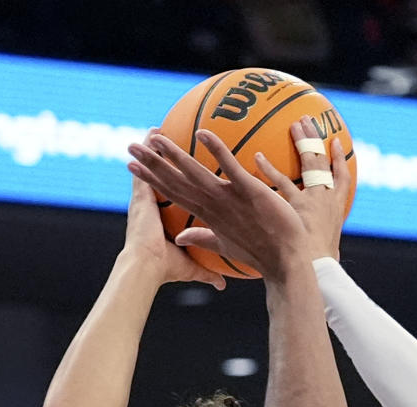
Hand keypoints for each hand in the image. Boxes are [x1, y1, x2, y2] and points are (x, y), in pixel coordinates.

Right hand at [127, 128, 309, 281]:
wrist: (284, 263)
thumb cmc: (260, 255)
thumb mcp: (226, 246)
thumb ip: (203, 238)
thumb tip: (182, 237)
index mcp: (207, 216)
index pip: (173, 194)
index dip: (153, 180)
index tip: (134, 167)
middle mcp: (212, 206)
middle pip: (176, 182)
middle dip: (152, 165)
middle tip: (131, 146)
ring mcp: (228, 199)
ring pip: (194, 173)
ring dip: (174, 155)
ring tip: (155, 138)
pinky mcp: (247, 192)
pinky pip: (229, 167)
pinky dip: (217, 150)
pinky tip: (202, 133)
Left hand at [257, 117, 351, 262]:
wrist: (316, 270)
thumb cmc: (320, 267)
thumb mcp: (326, 253)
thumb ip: (320, 242)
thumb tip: (318, 250)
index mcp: (337, 209)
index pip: (342, 179)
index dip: (339, 159)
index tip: (336, 143)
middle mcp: (328, 199)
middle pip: (323, 163)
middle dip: (316, 140)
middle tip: (307, 121)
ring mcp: (314, 200)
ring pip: (310, 163)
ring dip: (302, 142)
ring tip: (294, 125)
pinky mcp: (297, 206)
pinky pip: (282, 183)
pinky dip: (270, 169)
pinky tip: (258, 156)